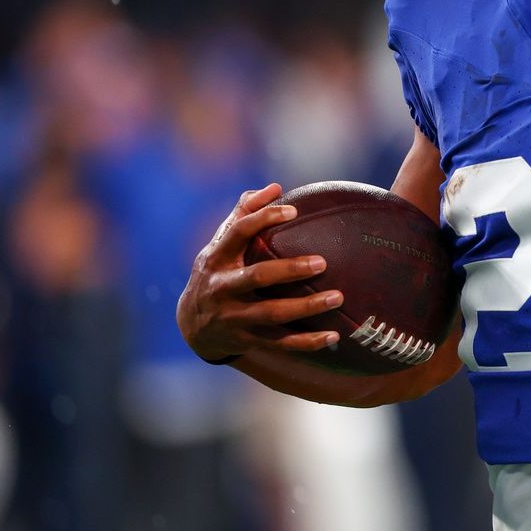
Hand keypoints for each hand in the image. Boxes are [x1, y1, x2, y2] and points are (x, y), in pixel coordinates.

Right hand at [176, 184, 343, 362]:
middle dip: (290, 270)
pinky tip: (333, 336)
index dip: (263, 219)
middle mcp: (223, 287)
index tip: (293, 211)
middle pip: (258, 278)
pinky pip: (279, 343)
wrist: (193, 325)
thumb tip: (275, 187)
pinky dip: (307, 342)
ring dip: (306, 307)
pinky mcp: (246, 340)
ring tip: (338, 297)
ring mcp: (234, 316)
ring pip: (273, 314)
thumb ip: (244, 213)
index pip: (238, 233)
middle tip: (323, 262)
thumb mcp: (221, 244)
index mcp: (217, 258)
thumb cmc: (218, 272)